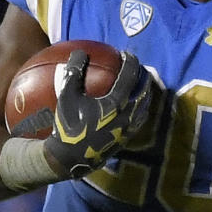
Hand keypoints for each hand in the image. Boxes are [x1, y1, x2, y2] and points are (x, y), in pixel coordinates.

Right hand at [44, 48, 152, 178]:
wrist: (70, 158)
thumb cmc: (68, 126)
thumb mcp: (66, 97)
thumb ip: (74, 72)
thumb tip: (80, 52)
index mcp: (115, 104)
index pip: (129, 77)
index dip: (130, 62)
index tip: (127, 54)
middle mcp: (127, 116)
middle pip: (143, 92)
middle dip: (143, 77)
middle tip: (139, 68)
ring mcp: (128, 130)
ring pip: (144, 108)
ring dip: (144, 94)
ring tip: (140, 86)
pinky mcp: (126, 140)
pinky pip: (139, 120)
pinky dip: (140, 109)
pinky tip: (134, 107)